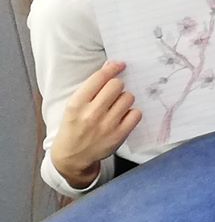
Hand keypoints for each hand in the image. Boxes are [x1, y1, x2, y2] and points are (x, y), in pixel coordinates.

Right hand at [51, 60, 139, 187]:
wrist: (72, 156)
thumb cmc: (73, 127)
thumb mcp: (74, 106)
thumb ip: (91, 87)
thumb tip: (111, 65)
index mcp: (76, 104)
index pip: (99, 78)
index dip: (112, 68)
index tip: (119, 65)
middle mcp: (91, 114)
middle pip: (116, 85)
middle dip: (117, 86)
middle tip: (113, 93)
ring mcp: (107, 125)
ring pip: (128, 98)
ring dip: (124, 99)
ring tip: (116, 106)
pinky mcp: (119, 135)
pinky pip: (136, 114)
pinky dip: (132, 113)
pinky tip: (123, 116)